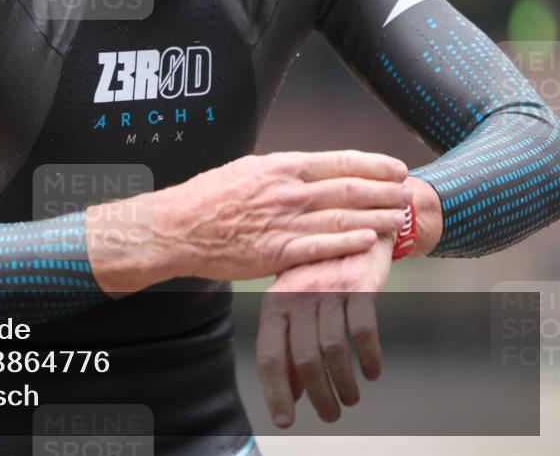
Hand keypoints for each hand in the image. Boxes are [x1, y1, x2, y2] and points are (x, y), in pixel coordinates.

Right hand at [160, 150, 408, 281]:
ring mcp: (283, 222)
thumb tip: (307, 170)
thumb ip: (280, 172)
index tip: (396, 167)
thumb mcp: (245, 170)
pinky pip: (321, 247)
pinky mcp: (276, 252)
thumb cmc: (207, 198)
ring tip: (400, 218)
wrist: (177, 227)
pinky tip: (371, 241)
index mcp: (280, 167)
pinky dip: (349, 243)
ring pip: (343, 218)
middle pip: (349, 189)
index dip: (374, 165)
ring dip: (377, 217)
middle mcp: (287, 191)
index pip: (339, 162)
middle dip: (385, 191)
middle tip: (408, 193)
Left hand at [256, 234, 394, 427]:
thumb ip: (289, 342)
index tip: (285, 420)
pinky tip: (372, 372)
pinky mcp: (360, 286)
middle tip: (330, 415)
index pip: (271, 355)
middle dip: (318, 396)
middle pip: (305, 359)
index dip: (277, 391)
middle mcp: (298, 296)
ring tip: (350, 399)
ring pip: (334, 350)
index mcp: (275, 301)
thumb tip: (289, 390)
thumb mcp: (294, 300)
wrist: (352, 223)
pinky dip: (370, 358)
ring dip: (345, 384)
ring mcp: (329, 289)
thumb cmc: (318, 269)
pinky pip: (364, 332)